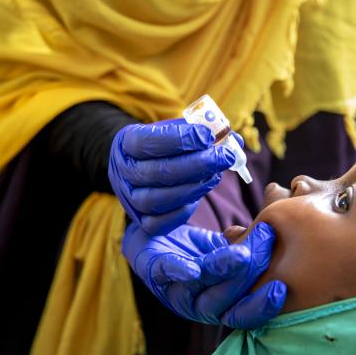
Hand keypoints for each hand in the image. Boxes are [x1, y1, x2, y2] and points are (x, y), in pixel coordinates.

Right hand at [108, 119, 235, 234]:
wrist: (142, 166)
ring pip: (158, 200)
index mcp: (126, 143)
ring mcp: (129, 199)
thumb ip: (201, 132)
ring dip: (193, 188)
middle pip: (157, 172)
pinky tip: (200, 196)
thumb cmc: (164, 145)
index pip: (148, 142)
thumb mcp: (176, 131)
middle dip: (197, 164)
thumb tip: (233, 138)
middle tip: (225, 156)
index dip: (180, 139)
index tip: (209, 136)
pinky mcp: (140, 221)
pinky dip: (182, 212)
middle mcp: (122, 172)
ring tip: (216, 175)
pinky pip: (159, 224)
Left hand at [122, 221, 286, 328]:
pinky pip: (167, 272)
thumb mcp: (228, 253)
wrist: (157, 236)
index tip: (280, 289)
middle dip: (249, 275)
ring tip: (242, 254)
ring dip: (223, 271)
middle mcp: (198, 305)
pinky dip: (179, 271)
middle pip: (225, 300)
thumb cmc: (198, 250)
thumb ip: (249, 254)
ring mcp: (175, 290)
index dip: (260, 306)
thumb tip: (274, 240)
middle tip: (267, 243)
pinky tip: (192, 270)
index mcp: (220, 305)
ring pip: (201, 286)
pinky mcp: (155, 270)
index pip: (242, 314)